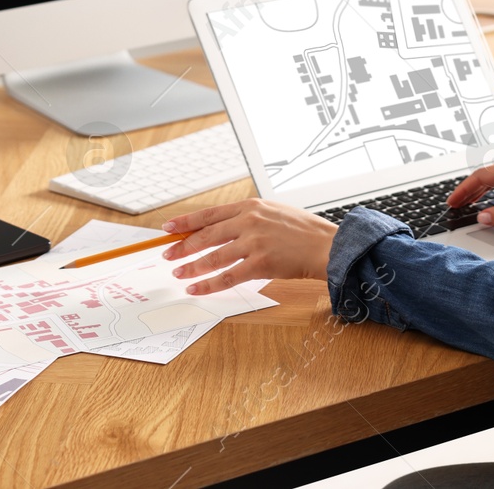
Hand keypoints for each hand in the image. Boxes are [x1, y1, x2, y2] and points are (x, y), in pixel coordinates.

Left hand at [160, 199, 336, 295]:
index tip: (169, 228)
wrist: (326, 245)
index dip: (186, 222)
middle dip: (183, 247)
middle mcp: (249, 221)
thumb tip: (220, 230)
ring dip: (192, 267)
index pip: (210, 214)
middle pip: (206, 235)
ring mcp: (254, 242)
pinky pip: (227, 277)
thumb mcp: (273, 212)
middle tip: (167, 255)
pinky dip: (208, 284)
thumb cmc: (302, 231)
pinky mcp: (261, 264)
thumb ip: (248, 217)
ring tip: (178, 273)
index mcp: (250, 206)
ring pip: (213, 257)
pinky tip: (196, 288)